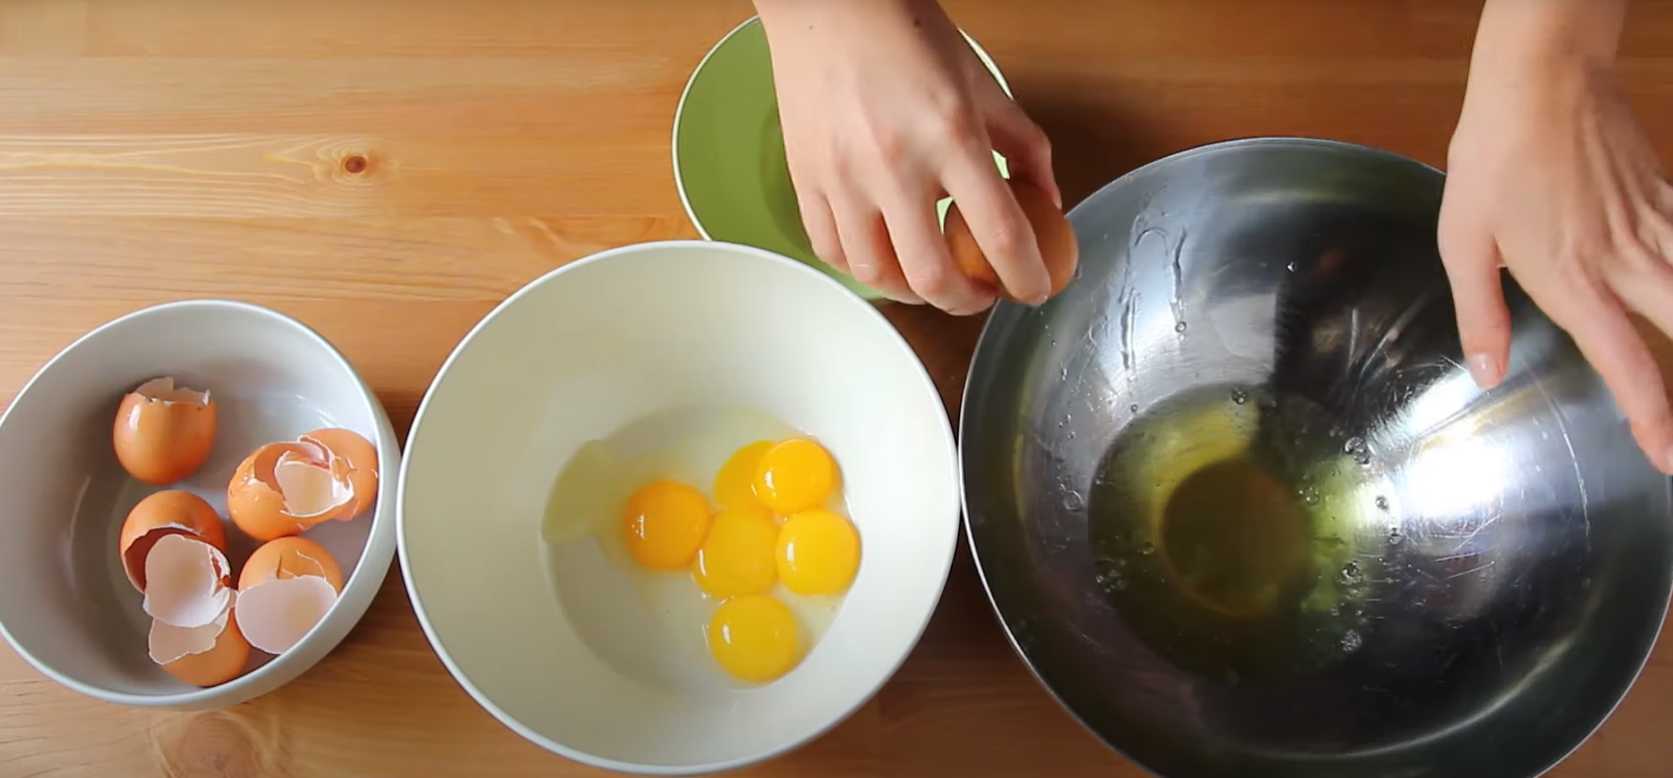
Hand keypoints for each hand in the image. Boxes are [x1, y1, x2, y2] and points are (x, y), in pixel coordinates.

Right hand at [755, 0, 1059, 312]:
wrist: (828, 5)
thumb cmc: (906, 34)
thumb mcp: (982, 82)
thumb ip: (1024, 145)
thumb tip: (1048, 201)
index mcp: (950, 134)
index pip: (1000, 233)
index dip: (1026, 277)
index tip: (1033, 289)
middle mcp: (893, 163)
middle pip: (935, 276)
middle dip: (969, 302)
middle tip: (982, 292)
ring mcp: (842, 177)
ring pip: (878, 275)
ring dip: (915, 294)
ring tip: (934, 280)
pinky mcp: (804, 180)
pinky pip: (832, 251)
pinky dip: (865, 268)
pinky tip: (886, 257)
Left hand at [1439, 0, 1672, 473]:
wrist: (1541, 80)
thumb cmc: (1493, 157)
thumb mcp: (1462, 239)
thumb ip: (1479, 312)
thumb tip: (1486, 371)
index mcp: (1572, 281)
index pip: (1626, 363)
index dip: (1652, 416)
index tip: (1668, 456)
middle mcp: (1625, 262)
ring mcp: (1654, 228)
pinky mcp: (1666, 198)